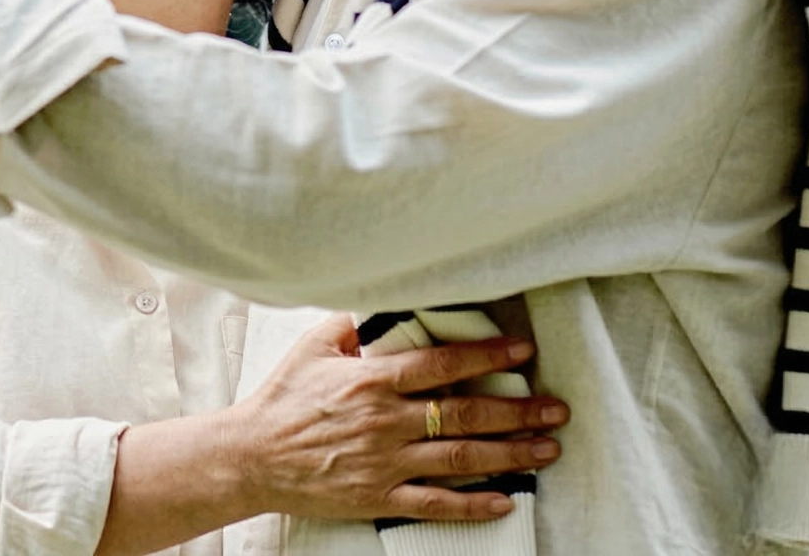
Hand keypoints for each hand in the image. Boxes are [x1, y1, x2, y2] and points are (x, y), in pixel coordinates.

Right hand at [231, 314, 566, 522]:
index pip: (442, 364)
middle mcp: (386, 421)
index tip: (521, 353)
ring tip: (547, 447)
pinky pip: (436, 504)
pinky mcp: (380, 497)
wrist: (252, 455)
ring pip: (461, 459)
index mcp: (372, 380)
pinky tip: (507, 498)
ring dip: (511, 454)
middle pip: (464, 413)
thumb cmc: (283, 396)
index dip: (486, 358)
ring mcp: (386, 463)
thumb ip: (352, 324)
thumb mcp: (313, 347)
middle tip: (556, 408)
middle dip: (517, 411)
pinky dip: (474, 504)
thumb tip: (384, 303)